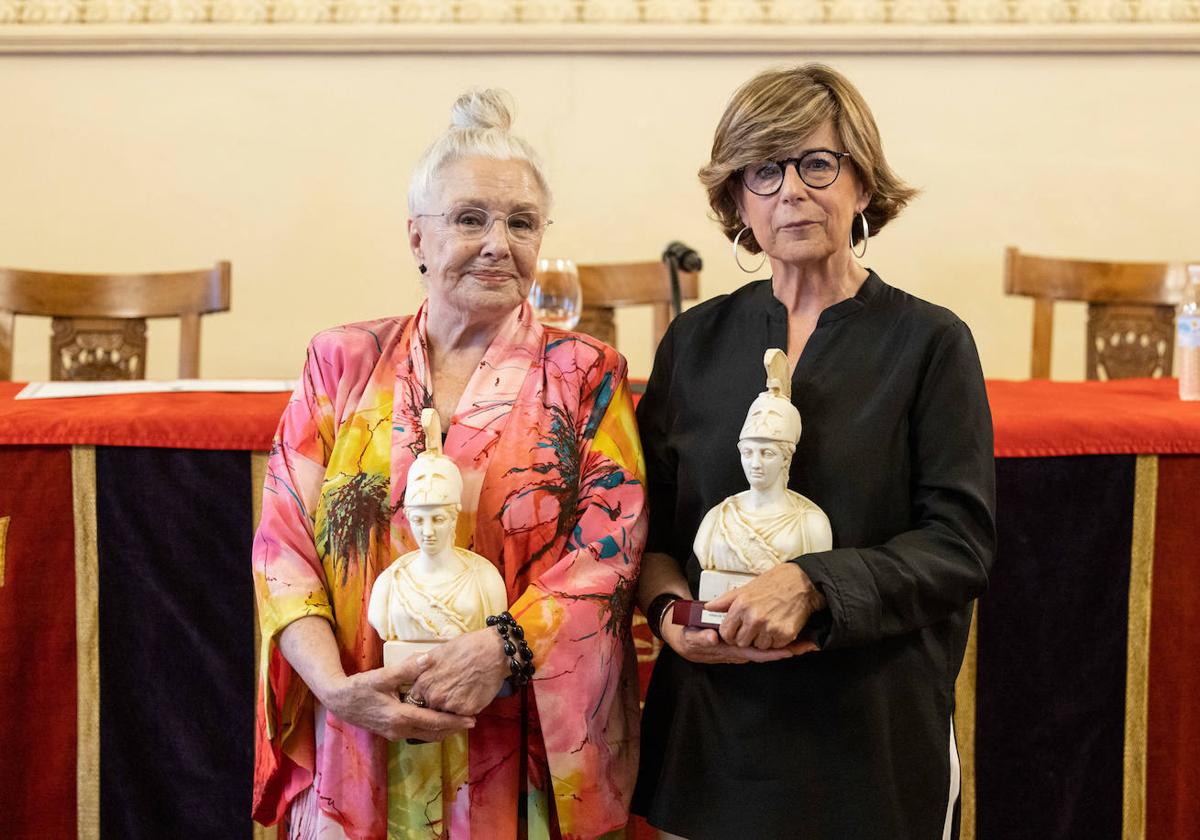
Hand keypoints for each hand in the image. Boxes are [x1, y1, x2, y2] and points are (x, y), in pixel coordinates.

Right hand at [320, 657, 475, 742]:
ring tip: (459, 721)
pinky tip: (437, 720)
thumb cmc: (359, 687)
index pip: (434, 722)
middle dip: (453, 728)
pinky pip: (417, 734)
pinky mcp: (391, 733)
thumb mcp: (383, 676)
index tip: (472, 719)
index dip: (455, 721)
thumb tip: (429, 659)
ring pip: (426, 736)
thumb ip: (407, 669)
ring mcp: (395, 734)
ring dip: (442, 730)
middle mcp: (400, 730)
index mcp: (401, 716)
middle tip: (471, 721)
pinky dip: (431, 729)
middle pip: (433, 733)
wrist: (338, 701)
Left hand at [406, 628, 509, 715]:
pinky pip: (463, 715)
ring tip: (463, 692)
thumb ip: (423, 667)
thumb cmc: (467, 647)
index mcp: (423, 683)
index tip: (430, 696)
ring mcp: (450, 705)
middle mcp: (434, 697)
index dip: (423, 699)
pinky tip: (473, 693)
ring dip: (452, 709)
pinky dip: (467, 709)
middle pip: (430, 710)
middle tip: (451, 692)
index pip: (414, 700)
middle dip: (438, 705)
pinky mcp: (467, 711)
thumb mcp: (438, 652)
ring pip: (447, 714)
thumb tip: (413, 671)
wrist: (492, 651)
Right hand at [660, 616, 814, 664]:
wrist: (682, 638)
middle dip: (788, 650)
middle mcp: (739, 652)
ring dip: (786, 645)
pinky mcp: (742, 642)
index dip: (774, 652)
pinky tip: (791, 637)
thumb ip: (700, 638)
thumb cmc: (687, 636)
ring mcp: (741, 648)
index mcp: (729, 650)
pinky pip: (761, 643)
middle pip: (767, 653)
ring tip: (807, 642)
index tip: (792, 651)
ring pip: (766, 648)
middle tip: (809, 645)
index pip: (756, 653)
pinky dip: (777, 641)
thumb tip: (713, 639)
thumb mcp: (689, 637)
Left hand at [704, 562, 826, 649]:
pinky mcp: (785, 634)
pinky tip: (778, 626)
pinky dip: (776, 640)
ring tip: (768, 624)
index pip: (726, 633)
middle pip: (741, 642)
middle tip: (754, 627)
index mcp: (741, 606)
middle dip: (746, 637)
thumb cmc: (775, 583)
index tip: (735, 631)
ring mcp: (770, 627)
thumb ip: (725, 600)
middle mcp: (754, 618)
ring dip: (762, 639)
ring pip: (758, 646)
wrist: (802, 582)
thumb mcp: (746, 588)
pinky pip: (774, 646)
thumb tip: (709, 607)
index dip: (730, 634)